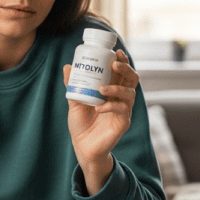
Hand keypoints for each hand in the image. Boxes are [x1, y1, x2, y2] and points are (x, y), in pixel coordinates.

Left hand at [63, 49, 139, 194]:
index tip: (115, 51)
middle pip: (132, 78)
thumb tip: (68, 66)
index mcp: (112, 90)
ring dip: (116, 88)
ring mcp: (124, 110)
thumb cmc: (81, 124)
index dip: (122, 61)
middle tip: (114, 64)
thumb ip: (73, 85)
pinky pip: (123, 110)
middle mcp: (121, 98)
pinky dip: (110, 106)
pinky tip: (99, 108)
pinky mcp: (123, 122)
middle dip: (126, 68)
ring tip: (101, 89)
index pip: (121, 72)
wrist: (82, 147)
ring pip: (130, 93)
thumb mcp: (74, 101)